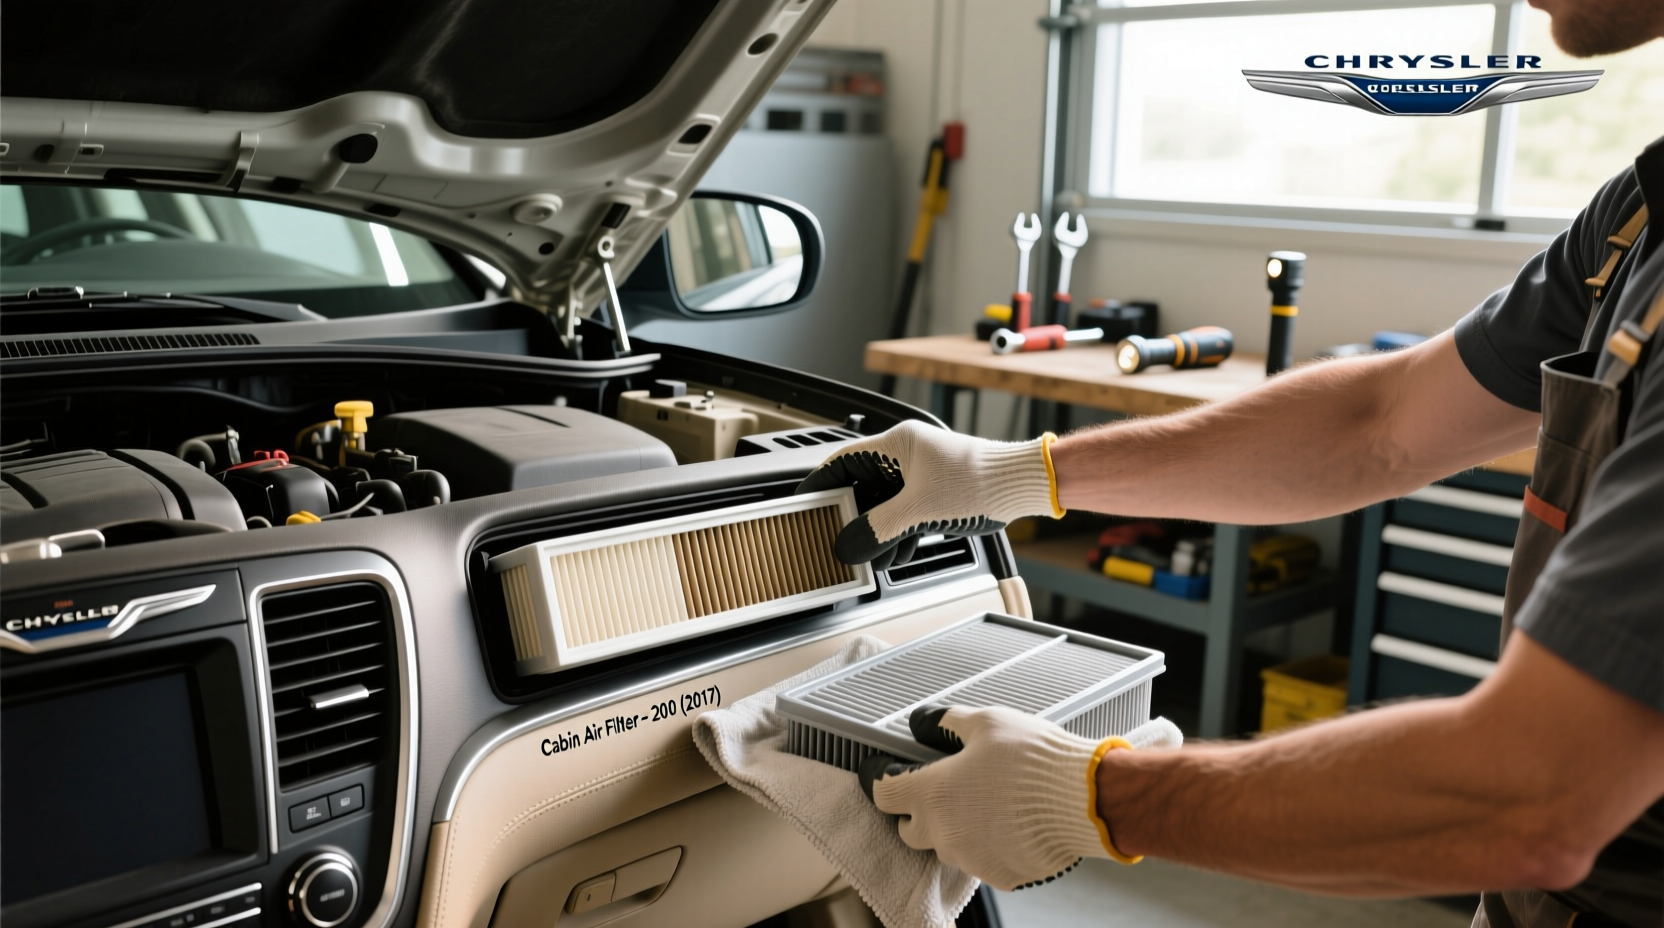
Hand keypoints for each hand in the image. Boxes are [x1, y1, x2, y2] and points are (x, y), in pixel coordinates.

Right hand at [795, 421, 1063, 567]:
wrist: (1023, 486)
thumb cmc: (980, 482)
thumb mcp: (918, 511)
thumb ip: (878, 529)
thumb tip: (848, 545)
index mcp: (897, 444)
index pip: (842, 460)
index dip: (819, 484)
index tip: (802, 503)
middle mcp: (908, 453)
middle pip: (863, 485)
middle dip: (852, 517)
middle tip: (837, 538)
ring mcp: (923, 472)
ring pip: (886, 502)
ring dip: (878, 530)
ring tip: (870, 555)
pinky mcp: (938, 490)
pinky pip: (907, 511)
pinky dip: (899, 531)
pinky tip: (898, 552)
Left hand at [868, 706, 1182, 890]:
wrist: (1083, 798)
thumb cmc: (1034, 758)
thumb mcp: (987, 722)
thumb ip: (949, 722)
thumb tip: (928, 720)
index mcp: (932, 793)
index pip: (884, 796)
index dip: (884, 782)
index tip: (889, 777)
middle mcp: (944, 832)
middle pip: (908, 831)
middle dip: (917, 814)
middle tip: (939, 793)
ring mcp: (971, 858)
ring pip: (947, 848)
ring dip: (954, 830)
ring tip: (984, 805)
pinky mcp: (999, 875)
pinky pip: (982, 861)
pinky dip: (988, 846)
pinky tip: (1008, 824)